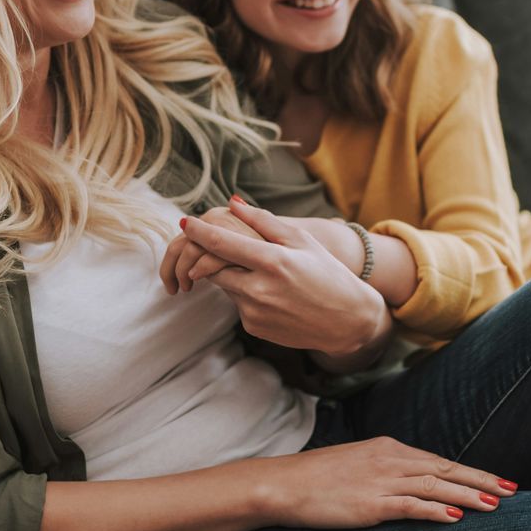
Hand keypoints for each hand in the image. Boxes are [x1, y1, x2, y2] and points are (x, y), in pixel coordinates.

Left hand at [175, 199, 388, 355]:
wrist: (346, 320)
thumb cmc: (327, 273)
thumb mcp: (301, 240)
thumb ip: (263, 221)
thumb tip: (231, 203)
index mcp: (272, 261)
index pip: (221, 243)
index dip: (198, 232)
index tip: (185, 223)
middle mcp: (259, 289)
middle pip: (214, 266)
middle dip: (214, 255)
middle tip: (229, 248)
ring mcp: (254, 312)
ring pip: (226, 285)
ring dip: (235, 274)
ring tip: (267, 273)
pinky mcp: (253, 327)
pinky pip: (238, 304)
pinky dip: (247, 294)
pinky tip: (274, 295)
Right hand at [249, 436, 515, 527]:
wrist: (284, 484)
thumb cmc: (317, 479)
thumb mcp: (358, 467)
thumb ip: (386, 472)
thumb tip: (410, 485)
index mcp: (389, 449)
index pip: (439, 461)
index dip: (471, 473)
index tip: (498, 482)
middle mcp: (391, 459)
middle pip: (447, 469)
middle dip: (481, 480)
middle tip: (513, 490)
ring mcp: (382, 479)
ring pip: (436, 486)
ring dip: (468, 495)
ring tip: (496, 505)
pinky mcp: (371, 501)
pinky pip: (411, 505)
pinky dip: (436, 509)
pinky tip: (456, 517)